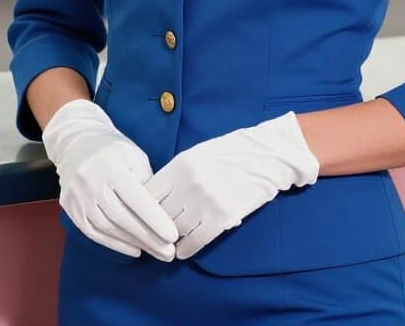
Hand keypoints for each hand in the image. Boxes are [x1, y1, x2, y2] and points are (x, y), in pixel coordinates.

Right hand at [42, 98, 178, 259]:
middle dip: (148, 238)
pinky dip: (115, 244)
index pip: (135, 198)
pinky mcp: (71, 209)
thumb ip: (146, 181)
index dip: (154, 219)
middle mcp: (91, 183)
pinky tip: (134, 249)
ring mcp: (78, 198)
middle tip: (169, 252)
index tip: (173, 235)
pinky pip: (94, 233)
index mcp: (111, 166)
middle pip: (122, 218)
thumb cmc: (113, 148)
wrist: (76, 141)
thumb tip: (162, 211)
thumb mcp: (134, 155)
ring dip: (134, 243)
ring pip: (108, 228)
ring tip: (156, 251)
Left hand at [144, 111, 319, 258]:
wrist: (264, 155)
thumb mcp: (195, 155)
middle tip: (149, 236)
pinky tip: (182, 250)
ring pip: (174, 231)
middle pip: (157, 215)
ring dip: (168, 241)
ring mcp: (205, 202)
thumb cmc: (228, 153)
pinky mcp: (221, 218)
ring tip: (165, 245)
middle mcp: (188, 184)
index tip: (139, 218)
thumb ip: (174, 175)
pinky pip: (194, 242)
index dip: (140, 209)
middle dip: (152, 227)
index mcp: (179, 165)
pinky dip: (185, 250)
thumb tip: (152, 197)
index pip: (146, 195)